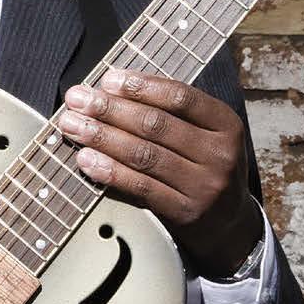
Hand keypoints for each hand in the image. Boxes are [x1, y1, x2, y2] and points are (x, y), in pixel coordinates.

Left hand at [58, 68, 262, 275]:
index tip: (108, 79)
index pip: (181, 97)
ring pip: (144, 155)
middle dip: (110, 109)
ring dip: (103, 137)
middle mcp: (220, 154)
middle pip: (156, 125)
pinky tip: (87, 160)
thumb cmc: (205, 167)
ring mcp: (204, 186)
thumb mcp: (205, 134)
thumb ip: (170, 112)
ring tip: (73, 126)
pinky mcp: (185, 213)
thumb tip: (112, 88)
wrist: (230, 225)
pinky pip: (141, 187)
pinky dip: (110, 172)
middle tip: (77, 100)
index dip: (142, 86)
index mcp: (226, 124)